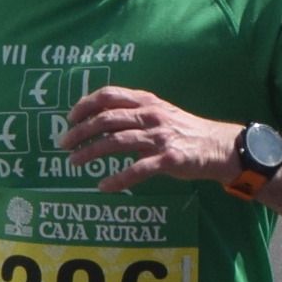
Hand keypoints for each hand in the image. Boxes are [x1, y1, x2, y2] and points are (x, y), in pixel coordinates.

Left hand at [60, 83, 240, 189]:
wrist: (218, 146)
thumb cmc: (183, 130)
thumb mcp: (159, 112)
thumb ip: (133, 112)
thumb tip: (99, 119)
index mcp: (146, 101)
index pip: (108, 95)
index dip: (85, 105)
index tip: (70, 119)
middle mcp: (151, 115)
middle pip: (106, 119)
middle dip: (80, 131)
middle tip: (63, 144)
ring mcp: (160, 137)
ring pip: (116, 142)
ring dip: (90, 152)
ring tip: (74, 162)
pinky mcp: (169, 159)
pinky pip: (137, 170)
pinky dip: (117, 179)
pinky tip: (103, 186)